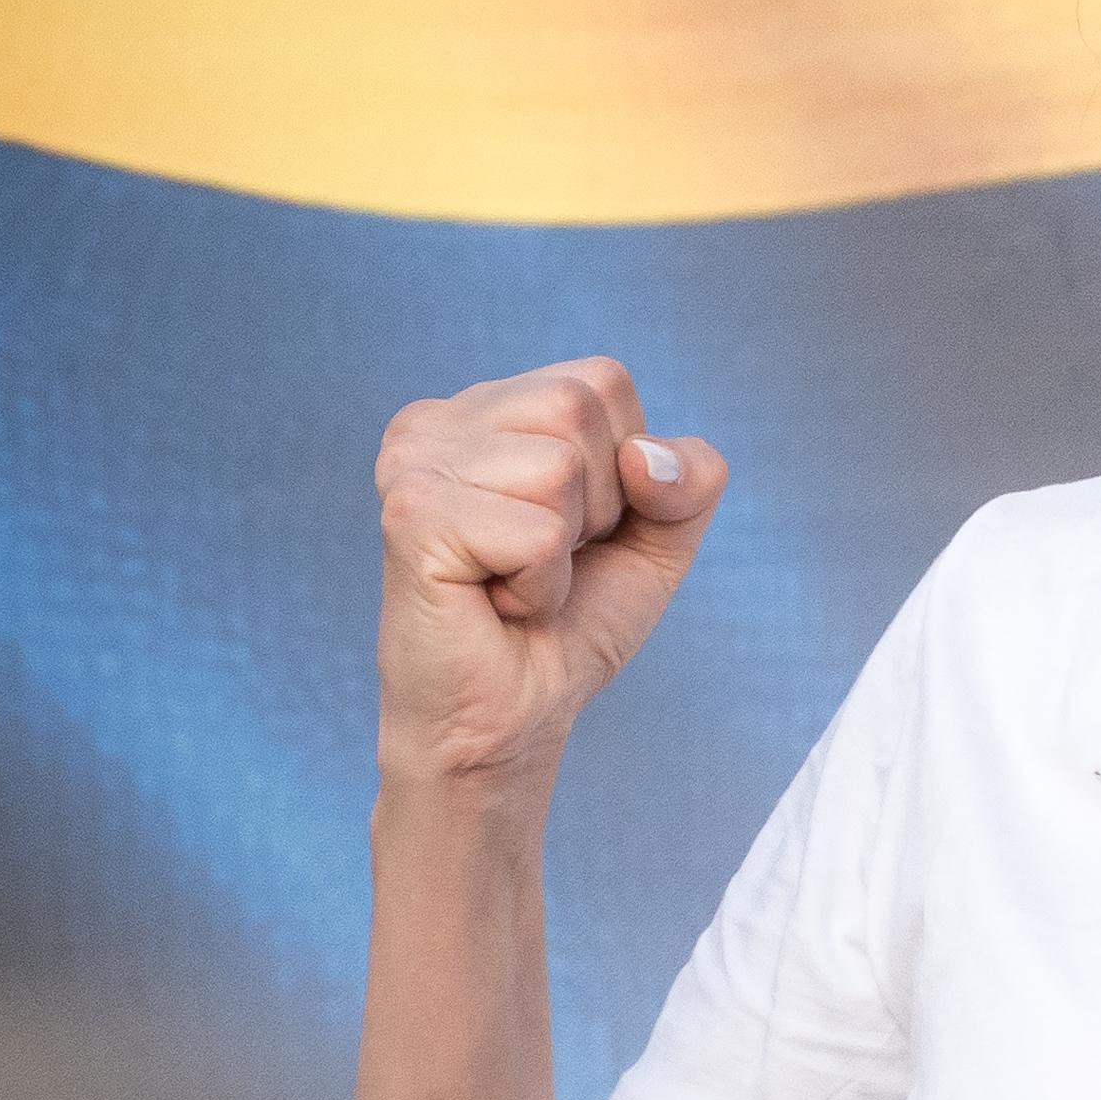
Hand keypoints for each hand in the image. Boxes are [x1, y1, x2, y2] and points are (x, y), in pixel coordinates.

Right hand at [371, 356, 724, 786]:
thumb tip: (643, 458)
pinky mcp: (411, 515)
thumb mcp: (657, 537)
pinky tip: (494, 603)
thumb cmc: (568, 623)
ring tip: (514, 581)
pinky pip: (536, 532)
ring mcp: (413, 461)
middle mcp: (435, 419)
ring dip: (564, 549)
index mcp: (484, 406)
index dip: (623, 468)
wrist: (510, 719)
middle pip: (579, 406)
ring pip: (559, 466)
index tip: (572, 529)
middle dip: (597, 505)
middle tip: (541, 559)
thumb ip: (689, 476)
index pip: (602, 381)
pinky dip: (540, 585)